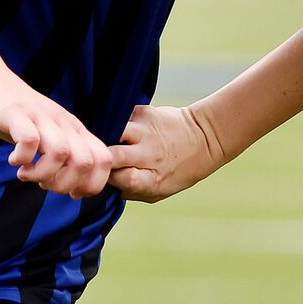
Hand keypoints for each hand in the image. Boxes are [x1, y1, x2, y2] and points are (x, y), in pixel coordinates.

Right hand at [0, 65, 110, 197]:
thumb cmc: (15, 115)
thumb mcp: (46, 134)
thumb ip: (62, 154)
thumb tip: (73, 187)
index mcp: (74, 128)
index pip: (103, 159)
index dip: (92, 185)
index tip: (70, 193)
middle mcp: (62, 121)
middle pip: (85, 162)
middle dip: (64, 184)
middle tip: (43, 184)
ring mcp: (40, 115)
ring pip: (61, 152)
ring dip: (43, 174)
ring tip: (26, 174)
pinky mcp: (15, 113)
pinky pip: (29, 140)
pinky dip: (22, 158)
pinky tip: (13, 161)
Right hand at [107, 103, 223, 202]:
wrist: (204, 138)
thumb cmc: (177, 170)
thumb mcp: (158, 192)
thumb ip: (131, 191)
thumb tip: (103, 186)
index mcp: (152, 178)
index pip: (120, 179)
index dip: (107, 178)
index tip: (103, 177)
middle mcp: (149, 153)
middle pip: (114, 155)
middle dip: (102, 158)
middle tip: (98, 159)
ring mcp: (145, 130)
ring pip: (114, 131)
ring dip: (105, 136)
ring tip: (106, 141)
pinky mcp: (144, 111)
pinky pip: (119, 117)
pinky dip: (114, 123)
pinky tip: (120, 129)